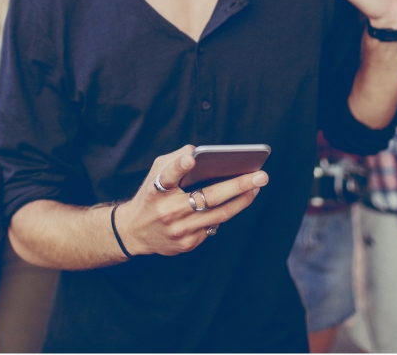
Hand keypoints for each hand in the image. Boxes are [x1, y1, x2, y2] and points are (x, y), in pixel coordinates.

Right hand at [115, 145, 267, 256]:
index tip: (190, 159)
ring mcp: (179, 231)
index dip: (179, 167)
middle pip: (208, 198)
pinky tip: (239, 200)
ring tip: (257, 186)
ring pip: (219, 214)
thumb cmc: (150, 195)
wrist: (134, 232)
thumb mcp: (155, 172)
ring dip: (242, 200)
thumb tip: (198, 151)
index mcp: (155, 190)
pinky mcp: (187, 244)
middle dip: (238, 185)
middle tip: (261, 175)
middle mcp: (168, 211)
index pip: (167, 176)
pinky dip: (227, 211)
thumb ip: (175, 159)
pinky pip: (213, 225)